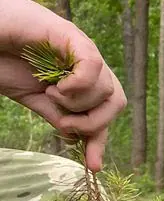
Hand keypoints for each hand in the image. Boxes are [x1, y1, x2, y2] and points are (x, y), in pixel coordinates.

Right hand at [0, 0, 125, 169]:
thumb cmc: (3, 60)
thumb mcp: (33, 97)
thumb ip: (57, 114)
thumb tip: (77, 140)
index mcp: (79, 79)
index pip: (104, 112)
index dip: (100, 140)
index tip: (93, 166)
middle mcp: (86, 64)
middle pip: (115, 103)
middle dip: (94, 124)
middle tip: (64, 123)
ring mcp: (81, 49)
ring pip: (106, 90)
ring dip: (76, 103)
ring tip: (50, 92)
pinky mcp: (69, 34)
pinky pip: (93, 66)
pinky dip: (78, 85)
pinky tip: (57, 87)